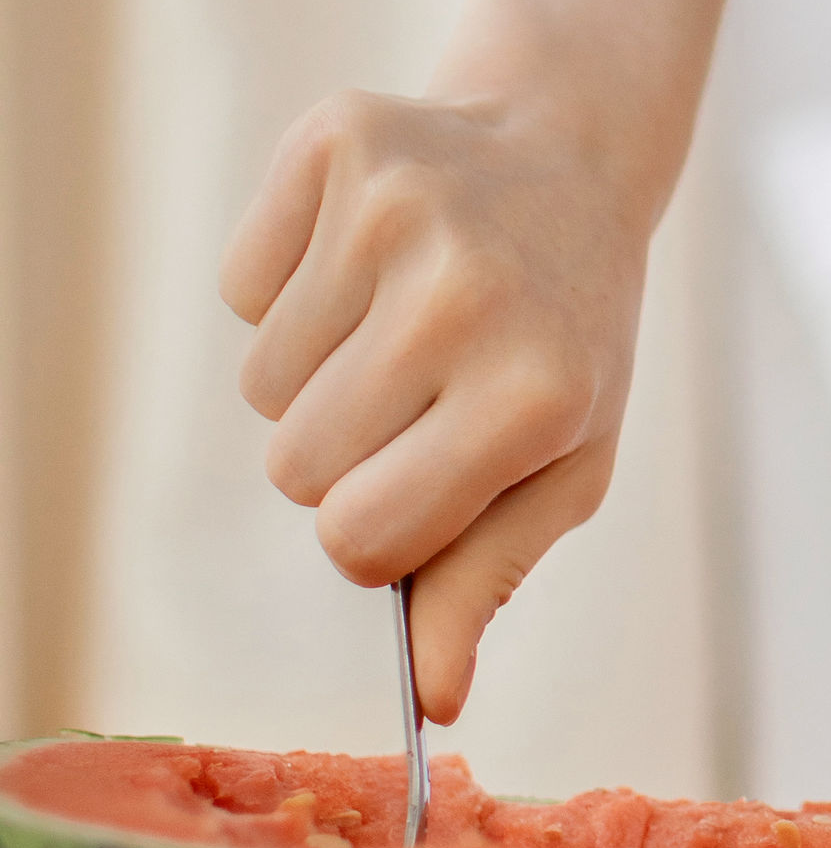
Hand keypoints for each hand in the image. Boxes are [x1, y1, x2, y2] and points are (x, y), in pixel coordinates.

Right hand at [220, 88, 652, 717]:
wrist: (570, 158)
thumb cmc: (565, 338)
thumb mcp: (562, 466)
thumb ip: (485, 582)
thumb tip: (433, 703)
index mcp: (532, 395)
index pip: (358, 540)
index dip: (372, 532)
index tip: (415, 486)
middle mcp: (463, 297)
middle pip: (295, 468)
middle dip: (344, 453)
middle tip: (419, 390)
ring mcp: (396, 211)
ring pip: (259, 385)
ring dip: (315, 373)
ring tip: (399, 320)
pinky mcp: (336, 144)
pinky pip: (241, 289)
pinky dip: (287, 290)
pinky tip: (369, 258)